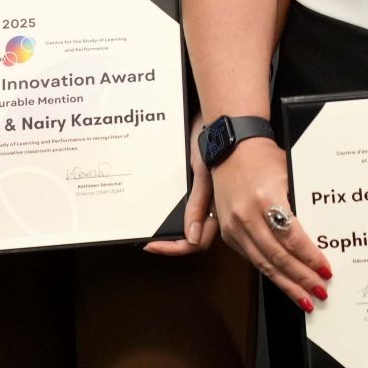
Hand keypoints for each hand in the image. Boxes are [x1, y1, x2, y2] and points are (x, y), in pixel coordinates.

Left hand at [145, 114, 220, 255]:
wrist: (214, 118)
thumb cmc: (213, 140)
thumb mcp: (203, 171)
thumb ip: (199, 203)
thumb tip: (191, 237)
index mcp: (217, 206)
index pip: (197, 242)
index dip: (175, 248)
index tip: (153, 245)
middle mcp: (212, 206)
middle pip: (193, 237)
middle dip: (172, 243)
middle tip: (150, 242)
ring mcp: (205, 198)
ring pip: (190, 225)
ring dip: (173, 231)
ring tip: (153, 231)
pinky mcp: (198, 187)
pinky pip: (187, 207)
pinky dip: (174, 215)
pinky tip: (160, 211)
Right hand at [210, 137, 331, 310]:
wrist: (230, 149)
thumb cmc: (262, 158)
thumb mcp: (288, 173)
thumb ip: (301, 203)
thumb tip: (323, 234)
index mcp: (265, 198)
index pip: (292, 237)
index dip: (310, 257)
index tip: (326, 269)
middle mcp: (246, 215)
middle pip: (277, 257)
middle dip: (301, 279)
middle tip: (320, 292)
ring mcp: (234, 227)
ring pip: (264, 265)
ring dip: (286, 285)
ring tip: (305, 299)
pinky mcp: (229, 234)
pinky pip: (253, 259)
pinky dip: (271, 274)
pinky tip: (285, 283)